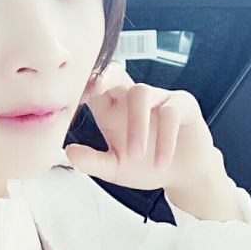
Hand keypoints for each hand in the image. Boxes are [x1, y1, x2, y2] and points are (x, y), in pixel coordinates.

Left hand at [66, 62, 220, 190]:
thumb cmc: (145, 167)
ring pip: (141, 93)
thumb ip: (93, 162)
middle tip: (92, 90)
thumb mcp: (115, 169)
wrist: (183, 176)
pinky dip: (164, 138)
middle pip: (115, 73)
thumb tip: (68, 152)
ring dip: (137, 125)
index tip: (67, 97)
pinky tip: (161, 161)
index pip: (93, 88)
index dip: (81, 87)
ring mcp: (158, 97)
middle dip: (103, 77)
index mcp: (111, 109)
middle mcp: (132, 98)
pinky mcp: (182, 104)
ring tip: (136, 156)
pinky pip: (170, 111)